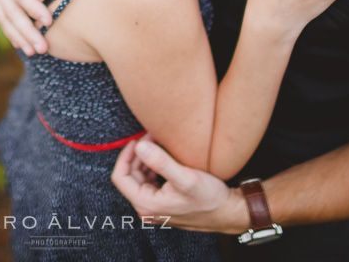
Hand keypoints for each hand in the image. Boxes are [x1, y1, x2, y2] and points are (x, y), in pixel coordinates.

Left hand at [112, 135, 247, 233]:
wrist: (228, 212)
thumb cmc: (209, 198)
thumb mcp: (186, 178)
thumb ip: (161, 162)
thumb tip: (140, 146)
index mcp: (146, 204)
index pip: (120, 177)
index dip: (126, 155)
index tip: (138, 139)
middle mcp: (147, 208)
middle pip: (129, 176)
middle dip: (138, 154)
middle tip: (152, 136)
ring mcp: (155, 207)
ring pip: (139, 178)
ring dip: (146, 160)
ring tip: (159, 144)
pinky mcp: (163, 203)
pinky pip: (150, 182)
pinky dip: (154, 167)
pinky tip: (165, 158)